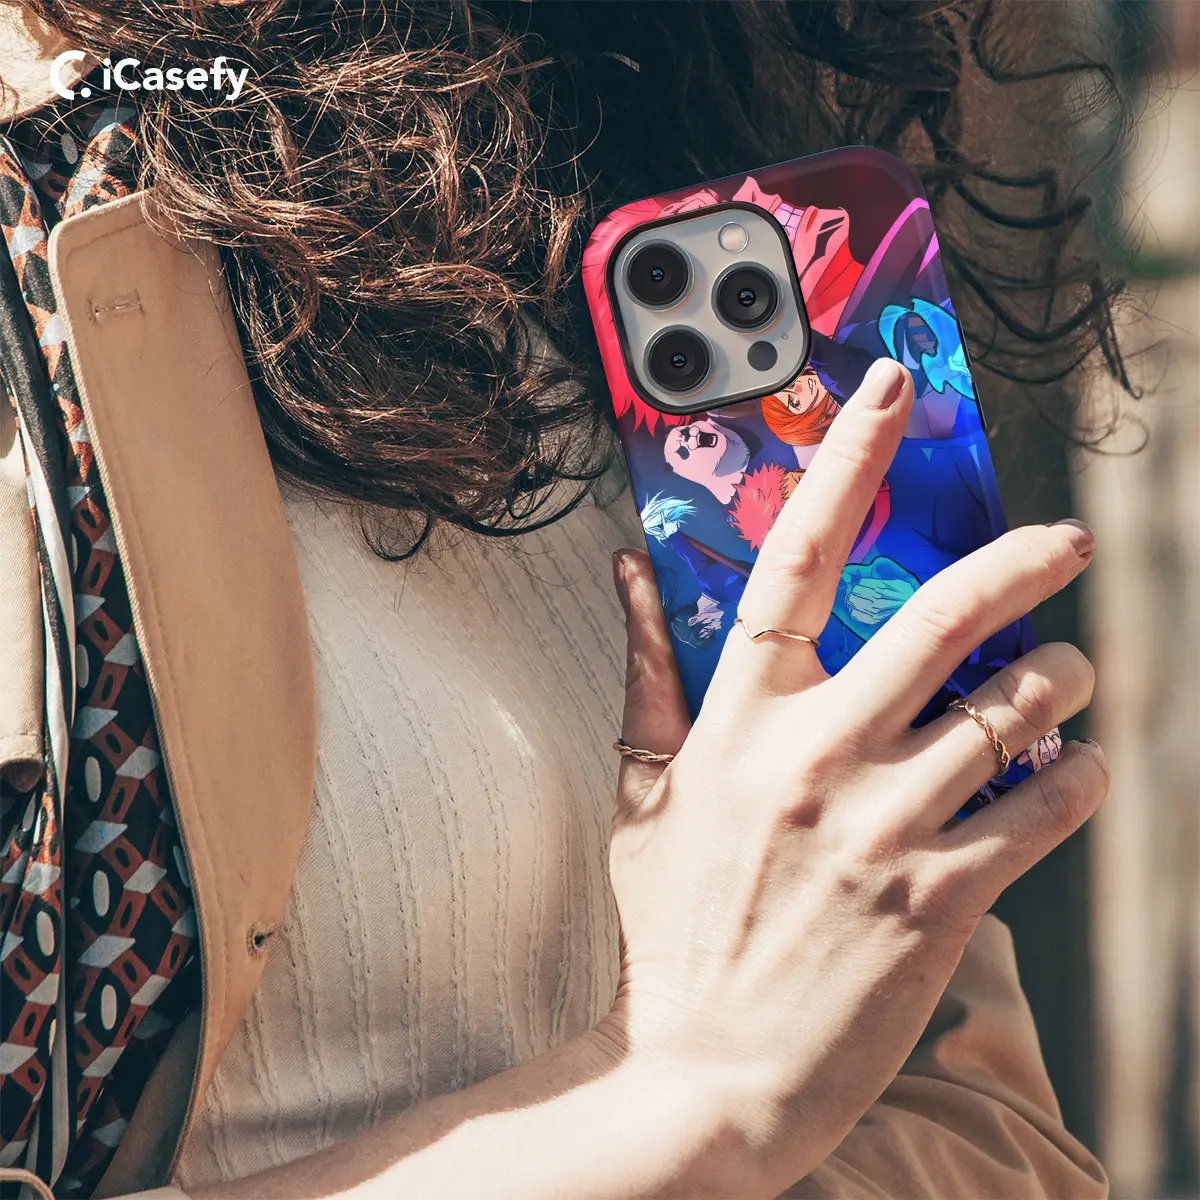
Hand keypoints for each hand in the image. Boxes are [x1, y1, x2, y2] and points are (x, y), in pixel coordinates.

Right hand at [607, 359, 1106, 1193]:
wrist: (706, 1070)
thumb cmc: (673, 925)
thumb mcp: (643, 792)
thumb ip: (647, 671)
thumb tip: (628, 569)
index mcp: (739, 721)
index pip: (795, 559)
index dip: (845, 460)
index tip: (890, 390)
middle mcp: (816, 757)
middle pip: (943, 617)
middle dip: (1023, 562)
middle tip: (1066, 542)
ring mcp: (882, 826)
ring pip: (1012, 709)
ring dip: (1063, 680)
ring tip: (1071, 677)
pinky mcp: (941, 898)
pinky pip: (1042, 808)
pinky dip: (1077, 775)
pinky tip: (1072, 768)